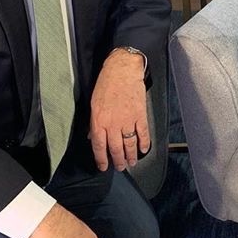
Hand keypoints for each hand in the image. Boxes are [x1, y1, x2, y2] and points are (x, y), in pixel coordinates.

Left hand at [89, 48, 148, 170]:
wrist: (123, 70)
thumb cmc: (106, 83)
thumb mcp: (93, 102)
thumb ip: (93, 121)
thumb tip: (92, 135)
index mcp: (99, 120)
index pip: (99, 146)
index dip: (101, 159)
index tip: (103, 167)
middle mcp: (113, 123)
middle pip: (116, 148)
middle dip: (118, 160)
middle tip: (121, 167)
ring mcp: (128, 120)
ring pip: (130, 144)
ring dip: (131, 155)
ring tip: (132, 162)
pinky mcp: (140, 115)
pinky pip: (143, 133)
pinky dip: (145, 143)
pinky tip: (144, 149)